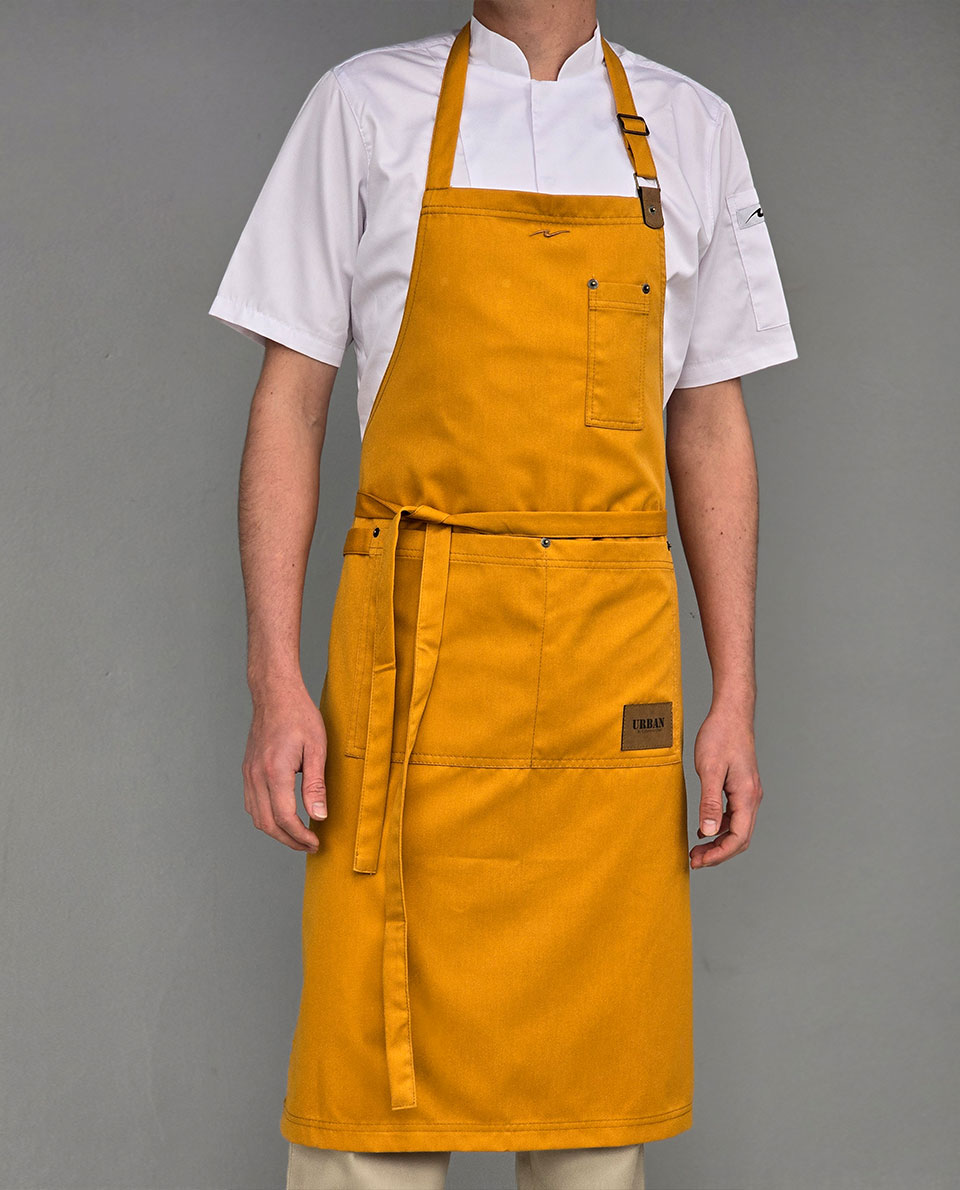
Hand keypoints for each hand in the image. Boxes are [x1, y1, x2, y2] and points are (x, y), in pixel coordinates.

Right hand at [241, 678, 327, 851]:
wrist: (275, 694)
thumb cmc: (299, 716)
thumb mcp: (317, 749)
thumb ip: (316, 786)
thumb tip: (318, 816)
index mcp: (275, 771)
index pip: (284, 817)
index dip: (300, 836)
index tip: (315, 843)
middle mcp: (256, 775)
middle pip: (267, 823)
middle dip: (288, 840)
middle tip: (309, 845)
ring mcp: (249, 773)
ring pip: (256, 816)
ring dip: (276, 832)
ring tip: (298, 836)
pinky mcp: (247, 770)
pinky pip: (252, 803)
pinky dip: (266, 817)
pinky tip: (282, 817)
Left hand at [689, 703, 762, 868]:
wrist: (731, 712)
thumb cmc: (720, 736)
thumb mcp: (710, 769)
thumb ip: (710, 802)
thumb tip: (708, 831)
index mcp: (747, 796)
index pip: (738, 838)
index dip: (719, 855)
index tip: (697, 861)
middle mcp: (752, 797)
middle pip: (740, 838)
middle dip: (718, 853)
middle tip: (694, 860)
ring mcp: (748, 792)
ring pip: (738, 828)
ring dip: (719, 842)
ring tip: (696, 849)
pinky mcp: (741, 786)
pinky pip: (734, 815)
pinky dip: (720, 827)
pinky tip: (704, 829)